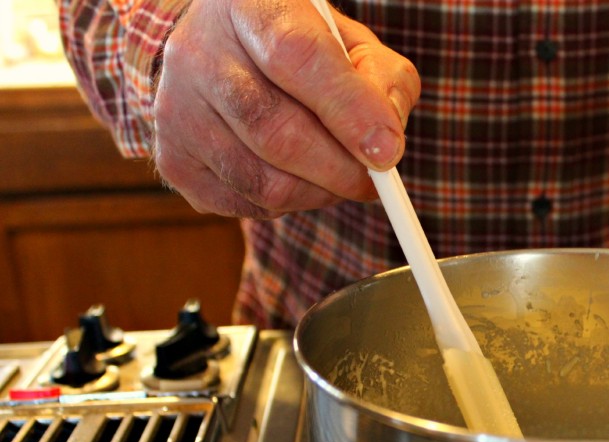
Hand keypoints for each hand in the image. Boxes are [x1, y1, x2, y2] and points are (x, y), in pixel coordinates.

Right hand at [152, 0, 419, 217]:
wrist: (221, 54)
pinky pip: (246, 205)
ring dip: (318, 194)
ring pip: (263, 181)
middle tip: (374, 182)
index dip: (347, 109)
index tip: (386, 152)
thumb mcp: (351, 44)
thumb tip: (384, 144)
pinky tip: (296, 178)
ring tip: (338, 177)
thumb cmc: (300, 49)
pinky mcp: (173, 160)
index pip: (296, 57)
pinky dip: (288, 205)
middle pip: (275, 131)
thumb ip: (382, 82)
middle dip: (340, 170)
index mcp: (248, 5)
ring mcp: (175, 110)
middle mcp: (197, 53)